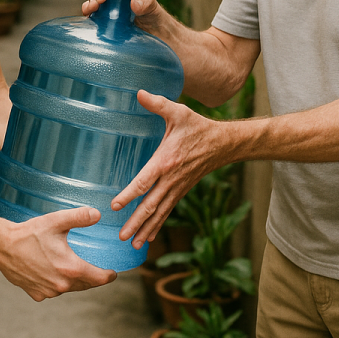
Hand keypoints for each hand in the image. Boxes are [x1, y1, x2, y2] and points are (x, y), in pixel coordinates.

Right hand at [0, 206, 116, 300]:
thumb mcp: (56, 221)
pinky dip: (56, 283)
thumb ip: (80, 217)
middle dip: (93, 278)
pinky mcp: (36, 294)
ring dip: (74, 281)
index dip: (109, 276)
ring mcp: (49, 292)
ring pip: (69, 288)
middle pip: (86, 285)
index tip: (113, 273)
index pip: (99, 278)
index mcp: (71, 268)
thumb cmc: (29, 234)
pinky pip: (53, 291)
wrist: (2, 246)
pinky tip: (53, 272)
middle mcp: (61, 284)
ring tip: (74, 269)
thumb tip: (98, 214)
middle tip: (96, 270)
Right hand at [82, 0, 163, 28]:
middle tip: (95, 6)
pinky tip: (89, 26)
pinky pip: (94, 24)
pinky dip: (89, 23)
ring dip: (88, 8)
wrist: (157, 37)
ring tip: (88, 13)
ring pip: (92, 8)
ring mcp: (107, 14)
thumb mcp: (152, 6)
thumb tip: (133, 4)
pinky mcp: (105, 28)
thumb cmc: (154, 16)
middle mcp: (111, 0)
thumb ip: (146, 1)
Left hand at [113, 92, 230, 247]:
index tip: (115, 205)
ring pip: (159, 213)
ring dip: (146, 229)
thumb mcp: (178, 111)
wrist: (223, 143)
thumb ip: (158, 103)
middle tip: (121, 236)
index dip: (129, 194)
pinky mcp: (181, 191)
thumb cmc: (198, 126)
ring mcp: (177, 188)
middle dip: (135, 222)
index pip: (144, 181)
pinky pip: (167, 211)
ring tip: (132, 245)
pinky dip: (158, 225)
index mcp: (166, 161)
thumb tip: (138, 92)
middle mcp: (171, 179)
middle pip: (151, 205)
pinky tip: (149, 237)